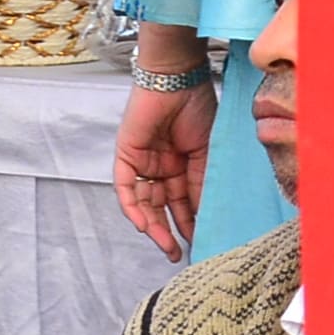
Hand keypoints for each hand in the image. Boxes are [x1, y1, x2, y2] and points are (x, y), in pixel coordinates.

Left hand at [113, 66, 214, 262]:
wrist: (177, 80)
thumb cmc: (199, 109)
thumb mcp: (207, 154)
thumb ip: (202, 184)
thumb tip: (206, 217)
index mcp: (184, 166)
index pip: (184, 202)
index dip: (192, 224)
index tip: (202, 245)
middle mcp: (162, 167)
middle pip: (162, 207)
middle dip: (170, 232)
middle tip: (179, 254)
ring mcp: (143, 162)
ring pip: (144, 202)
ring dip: (153, 226)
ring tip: (167, 247)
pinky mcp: (126, 155)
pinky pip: (126, 188)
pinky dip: (132, 208)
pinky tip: (143, 226)